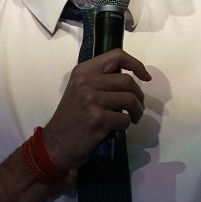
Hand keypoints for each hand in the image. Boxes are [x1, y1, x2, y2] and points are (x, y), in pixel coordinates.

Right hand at [41, 49, 150, 171]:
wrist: (54, 145)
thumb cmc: (70, 119)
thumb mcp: (79, 91)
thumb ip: (99, 81)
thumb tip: (128, 80)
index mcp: (83, 71)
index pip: (116, 56)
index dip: (136, 64)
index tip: (145, 76)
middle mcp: (86, 82)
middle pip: (127, 81)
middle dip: (139, 96)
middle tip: (138, 107)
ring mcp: (91, 100)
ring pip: (130, 99)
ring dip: (137, 111)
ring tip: (133, 118)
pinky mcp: (97, 118)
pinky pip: (125, 119)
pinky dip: (126, 125)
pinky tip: (117, 129)